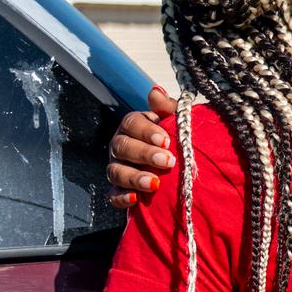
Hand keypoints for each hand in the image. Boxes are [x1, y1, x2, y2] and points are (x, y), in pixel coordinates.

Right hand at [106, 86, 180, 210]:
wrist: (178, 163)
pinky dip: (121, 198)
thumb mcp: (176, 121)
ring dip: (134, 178)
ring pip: (116, 171)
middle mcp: (121, 145)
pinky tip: (135, 200)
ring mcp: (118, 167)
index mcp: (134, 126)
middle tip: (168, 161)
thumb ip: (167, 108)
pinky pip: (113, 194)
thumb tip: (155, 91)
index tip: (166, 140)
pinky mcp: (119, 188)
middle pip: (123, 147)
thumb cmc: (176, 137)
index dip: (147, 131)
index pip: (132, 124)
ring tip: (154, 184)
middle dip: (144, 154)